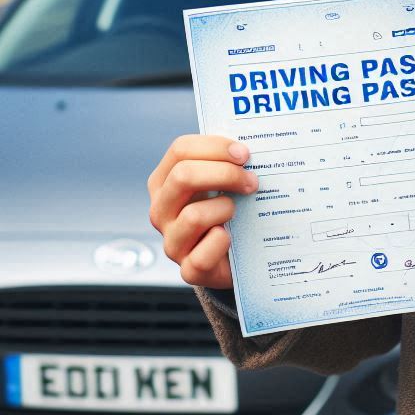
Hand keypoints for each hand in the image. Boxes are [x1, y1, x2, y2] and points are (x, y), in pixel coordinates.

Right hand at [147, 135, 255, 288]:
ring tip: (239, 211)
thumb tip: (250, 144)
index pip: (180, 149)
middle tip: (252, 180)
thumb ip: (229, 161)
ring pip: (193, 215)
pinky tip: (232, 238)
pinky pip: (202, 256)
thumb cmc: (232, 207)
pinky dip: (221, 244)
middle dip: (225, 173)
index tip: (245, 154)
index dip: (215, 146)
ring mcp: (172, 242)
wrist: (240, 254)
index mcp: (165, 180)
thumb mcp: (223, 181)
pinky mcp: (189, 270)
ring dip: (225, 208)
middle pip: (183, 176)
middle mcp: (161, 210)